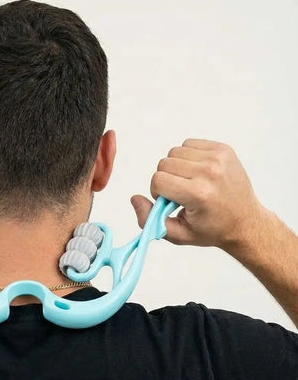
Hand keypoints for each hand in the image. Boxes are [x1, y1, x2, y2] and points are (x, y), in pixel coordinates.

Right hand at [130, 139, 265, 248]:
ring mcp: (218, 158)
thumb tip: (135, 198)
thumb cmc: (211, 229)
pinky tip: (197, 173)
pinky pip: (189, 144)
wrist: (245, 222)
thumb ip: (148, 220)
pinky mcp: (223, 149)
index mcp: (199, 194)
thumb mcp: (177, 234)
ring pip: (174, 152)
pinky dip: (188, 158)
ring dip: (176, 167)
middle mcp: (210, 172)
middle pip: (164, 164)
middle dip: (166, 179)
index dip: (158, 193)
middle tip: (180, 193)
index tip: (170, 202)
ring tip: (189, 182)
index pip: (158, 180)